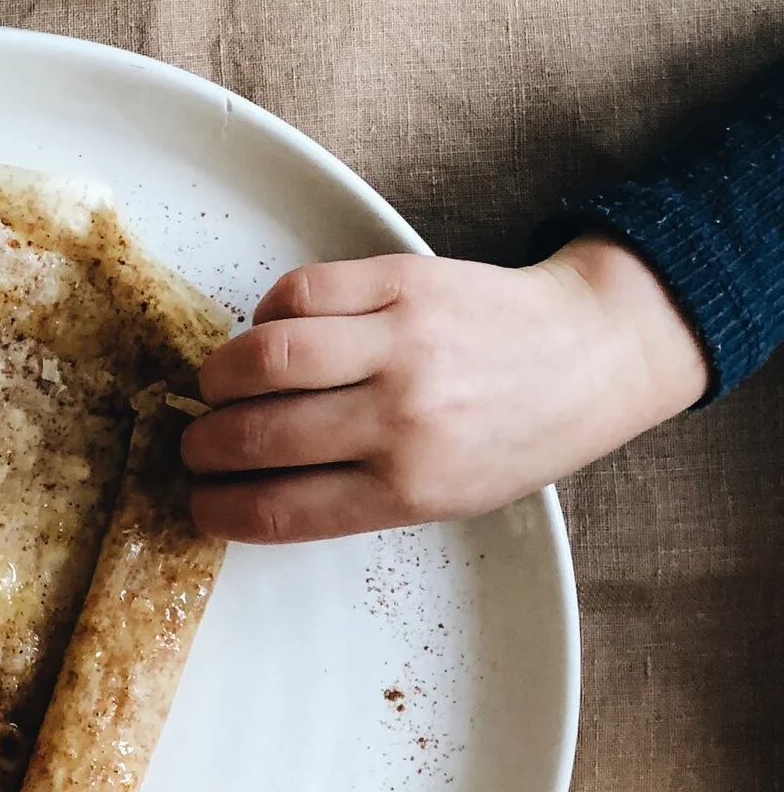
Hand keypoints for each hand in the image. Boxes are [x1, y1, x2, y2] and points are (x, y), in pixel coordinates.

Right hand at [182, 236, 706, 541]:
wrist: (592, 353)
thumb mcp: (446, 495)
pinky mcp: (402, 281)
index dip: (219, 510)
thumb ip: (356, 494)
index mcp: (412, 487)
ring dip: (220, 376)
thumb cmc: (517, 434)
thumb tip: (254, 485)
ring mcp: (402, 344)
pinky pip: (299, 292)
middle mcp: (403, 418)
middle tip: (200, 443)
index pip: (280, 509)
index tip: (201, 503)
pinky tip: (272, 331)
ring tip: (219, 386)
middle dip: (206, 446)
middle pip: (258, 435)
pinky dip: (265, 314)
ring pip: (265, 356)